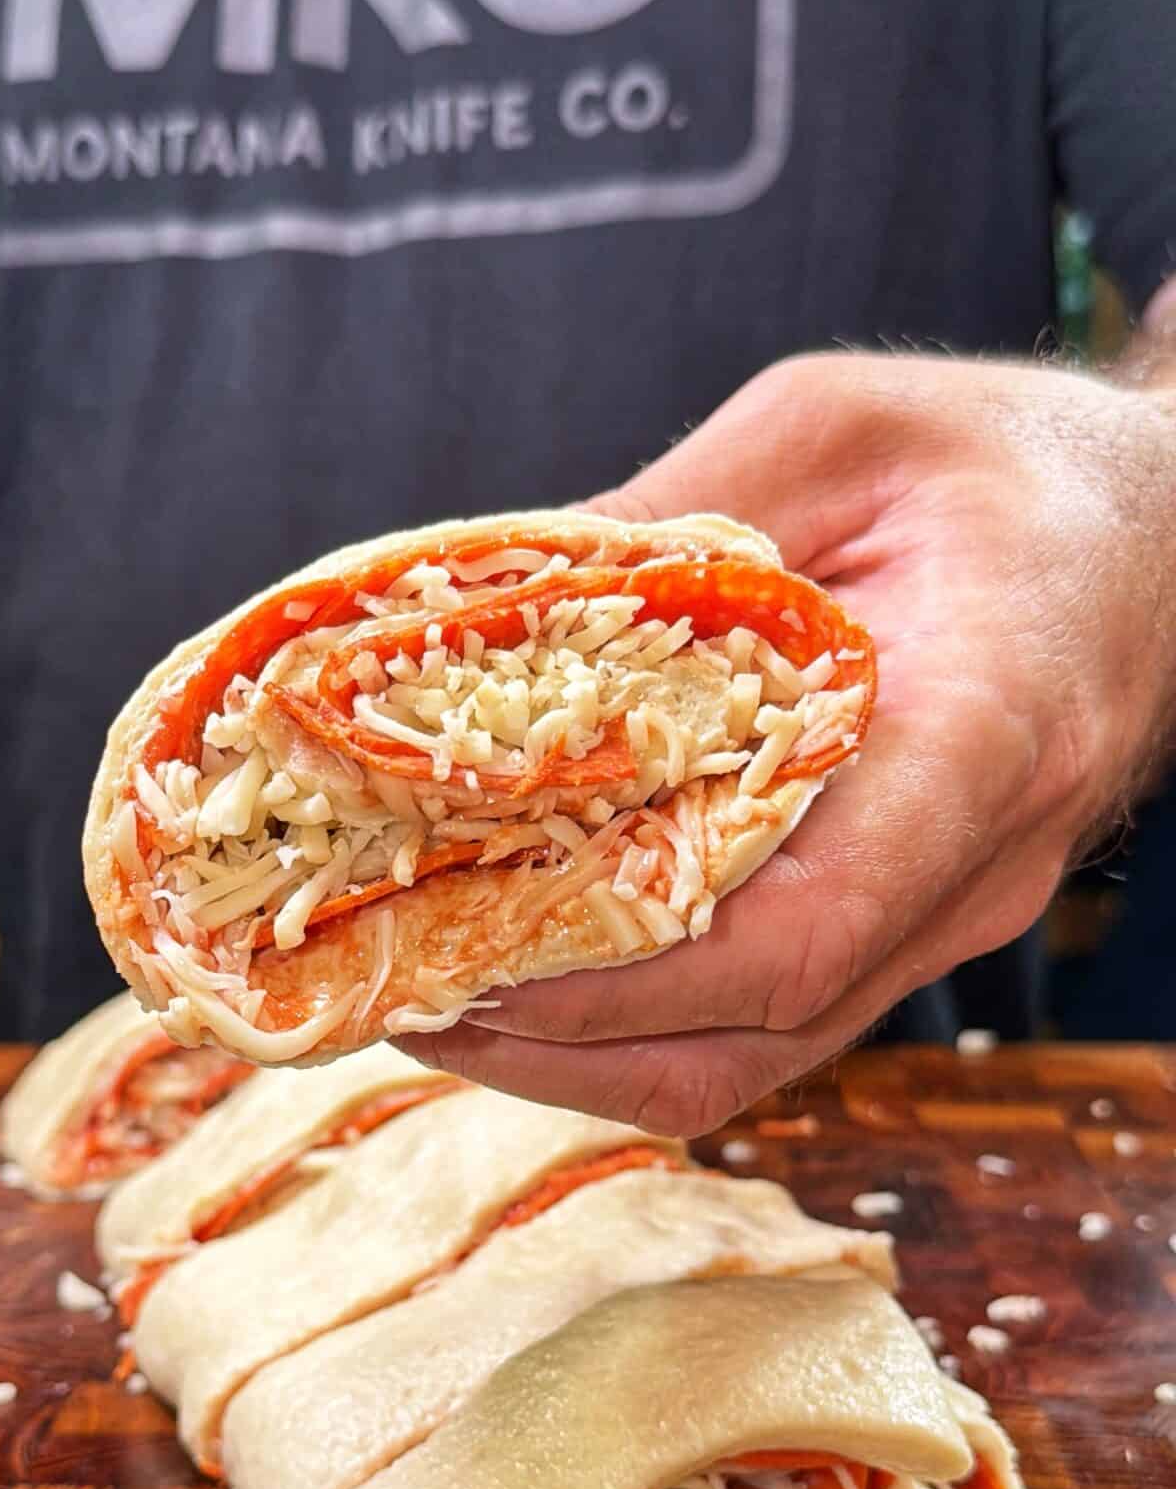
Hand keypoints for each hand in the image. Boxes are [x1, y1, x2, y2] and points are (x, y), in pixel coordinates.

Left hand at [401, 350, 1175, 1132]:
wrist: (1158, 539)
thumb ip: (677, 509)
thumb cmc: (1011, 466)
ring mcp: (940, 921)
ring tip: (423, 998)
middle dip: (551, 1044)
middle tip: (390, 989)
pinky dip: (624, 1023)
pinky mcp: (903, 931)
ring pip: (745, 1063)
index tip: (473, 960)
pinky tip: (519, 966)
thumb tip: (490, 592)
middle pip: (747, 1036)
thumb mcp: (841, 426)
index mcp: (974, 735)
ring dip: (572, 1061)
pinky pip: (758, 1023)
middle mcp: (965, 870)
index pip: (800, 929)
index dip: (619, 975)